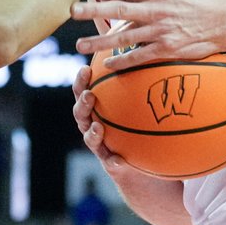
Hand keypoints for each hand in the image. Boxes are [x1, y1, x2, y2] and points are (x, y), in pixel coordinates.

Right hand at [71, 65, 140, 181]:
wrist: (140, 166)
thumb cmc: (138, 127)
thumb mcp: (138, 106)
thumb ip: (138, 85)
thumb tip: (145, 59)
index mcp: (96, 110)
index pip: (84, 92)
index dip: (81, 81)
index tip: (86, 68)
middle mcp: (92, 126)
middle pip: (80, 113)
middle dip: (82, 104)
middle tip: (89, 95)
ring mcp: (100, 146)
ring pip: (89, 138)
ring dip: (92, 132)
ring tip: (97, 127)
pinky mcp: (110, 164)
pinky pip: (110, 163)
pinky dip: (113, 161)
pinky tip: (119, 160)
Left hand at [72, 0, 225, 65]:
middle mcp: (157, 11)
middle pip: (120, 9)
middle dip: (94, 10)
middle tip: (71, 11)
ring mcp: (161, 32)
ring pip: (126, 37)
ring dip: (101, 42)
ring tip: (79, 45)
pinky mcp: (167, 50)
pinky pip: (141, 56)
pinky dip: (124, 62)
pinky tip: (107, 65)